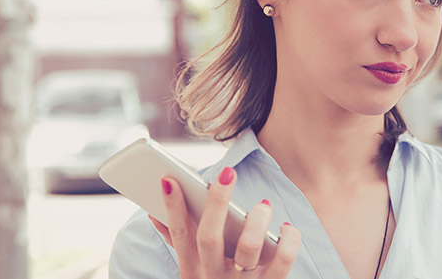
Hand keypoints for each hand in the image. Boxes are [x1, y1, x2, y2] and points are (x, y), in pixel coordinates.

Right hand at [149, 166, 300, 278]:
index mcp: (192, 269)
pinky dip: (288, 241)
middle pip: (209, 238)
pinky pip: (282, 261)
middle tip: (227, 173)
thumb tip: (153, 213)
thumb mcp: (193, 271)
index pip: (179, 234)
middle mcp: (213, 277)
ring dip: (256, 221)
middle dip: (216, 203)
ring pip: (248, 249)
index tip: (169, 179)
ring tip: (263, 204)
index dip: (172, 208)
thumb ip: (179, 242)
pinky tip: (286, 228)